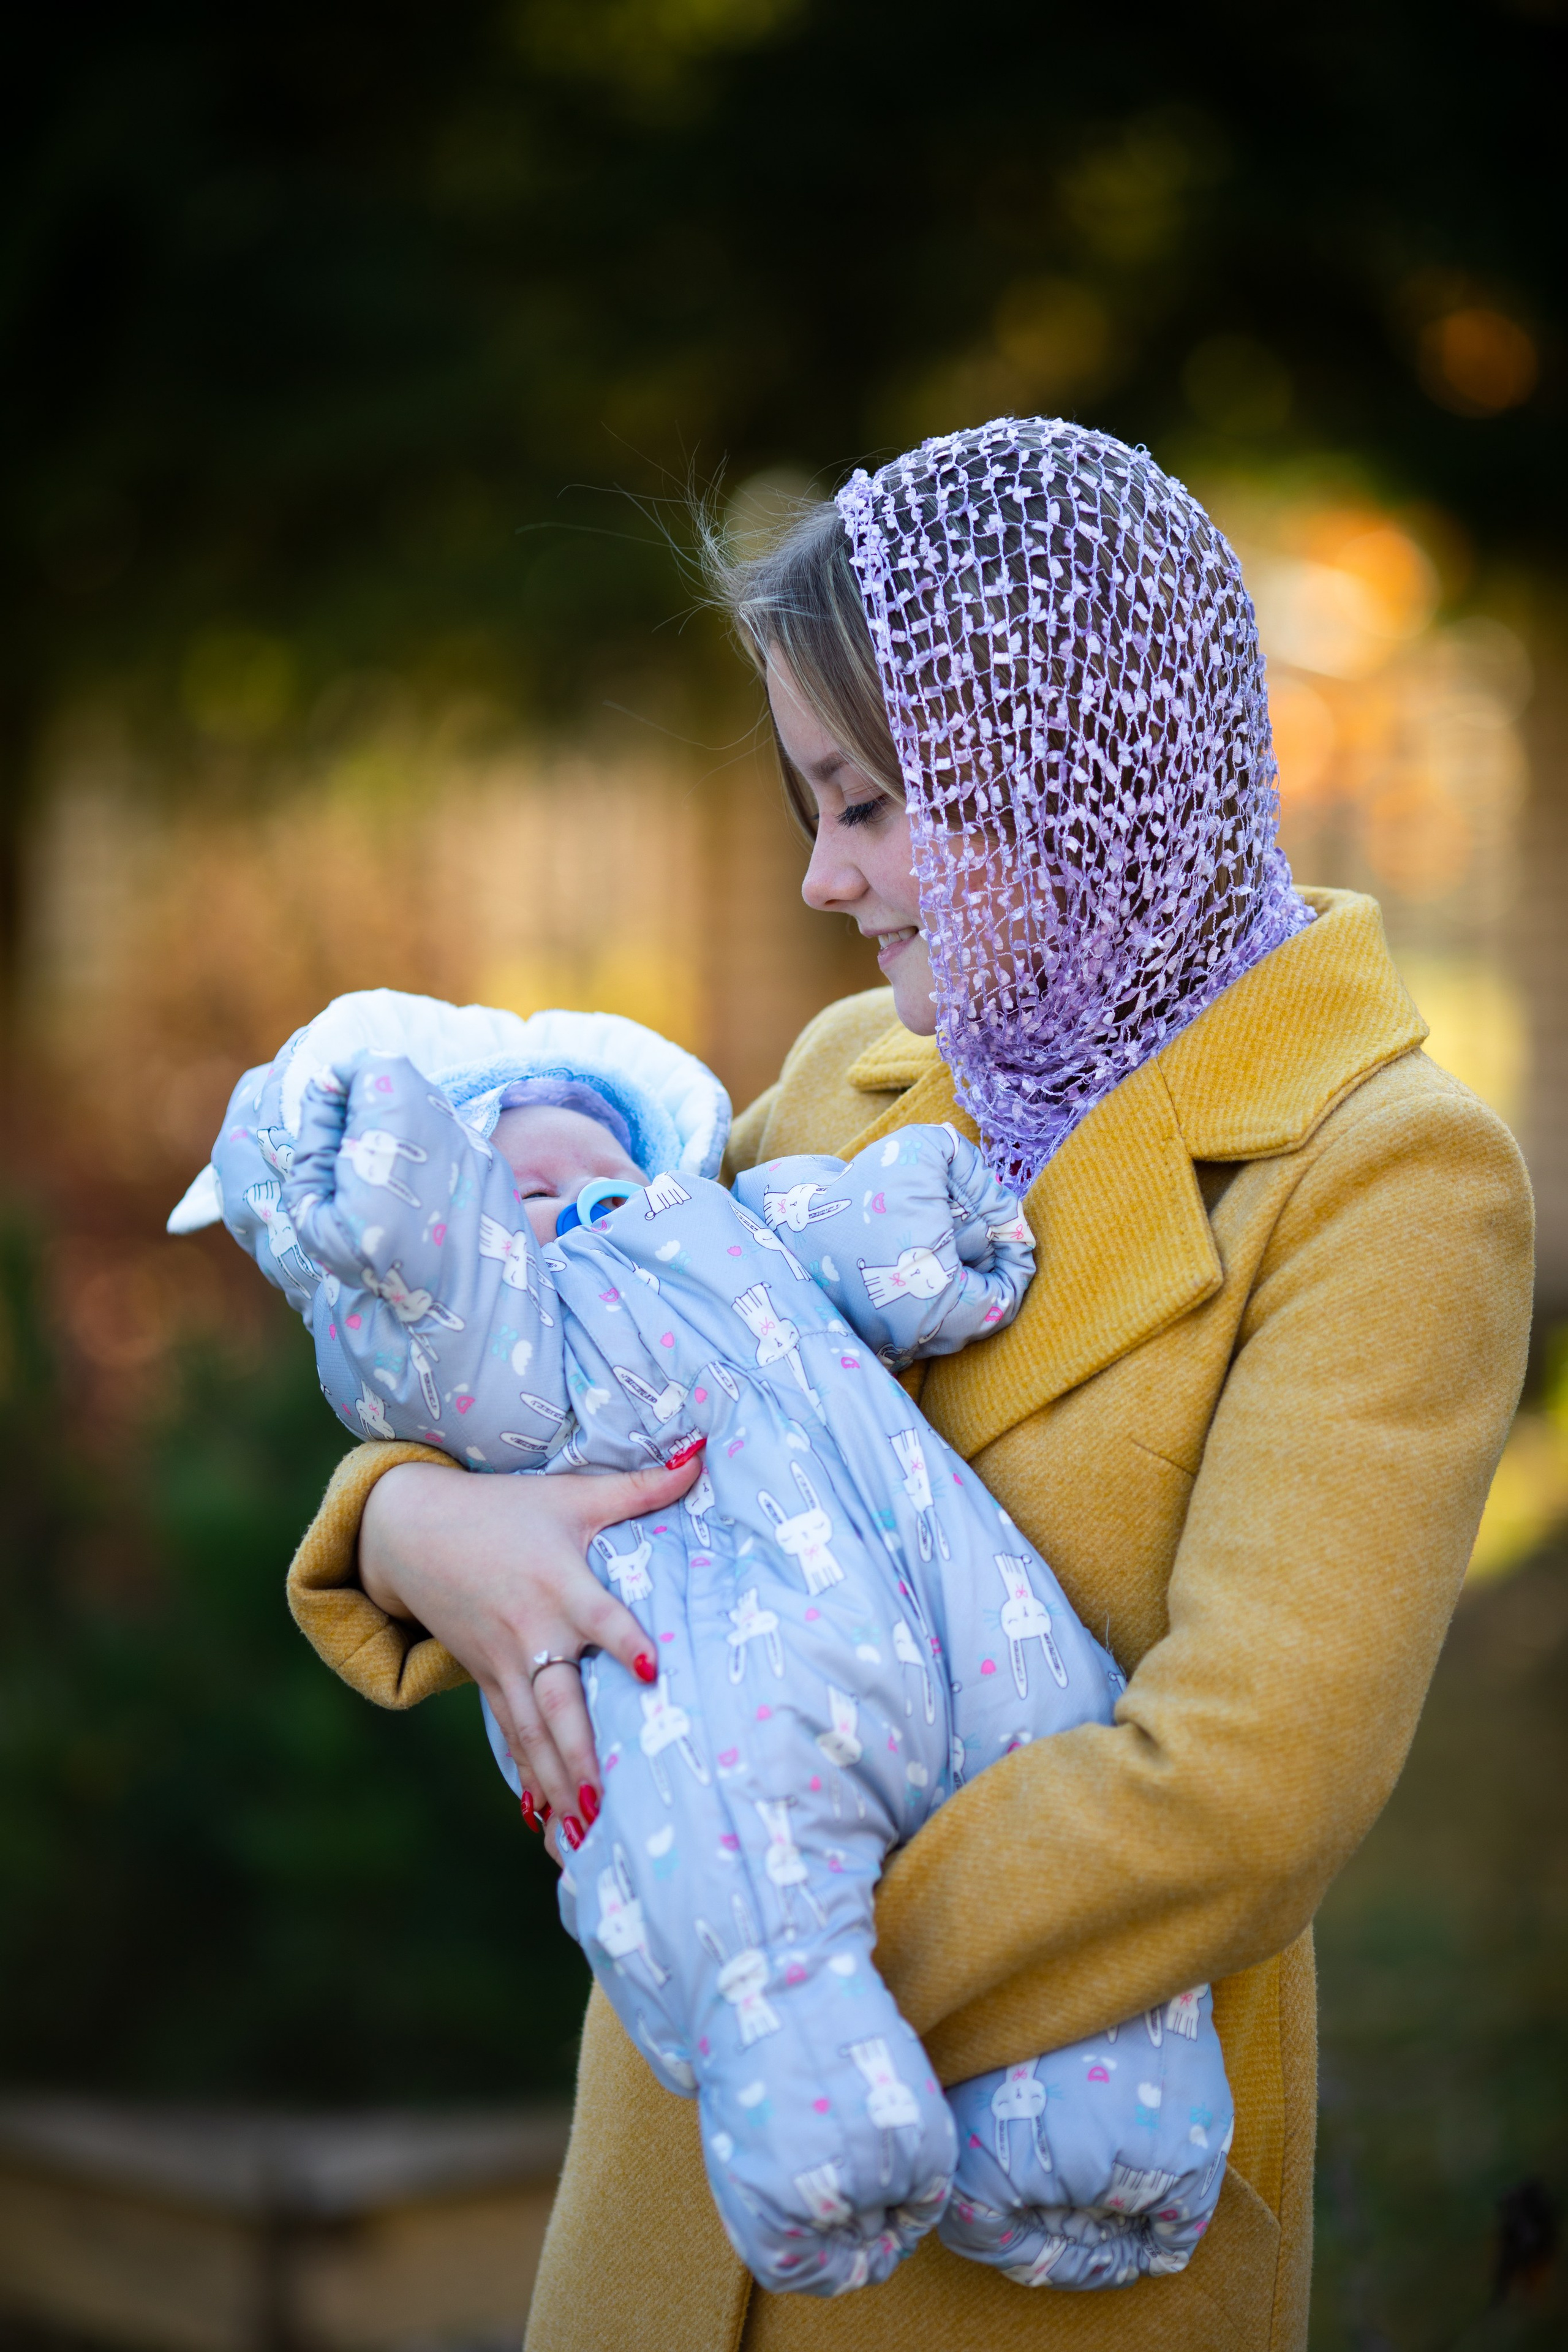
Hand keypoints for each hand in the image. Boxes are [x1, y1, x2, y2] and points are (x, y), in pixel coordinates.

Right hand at [359, 1454, 701, 1852]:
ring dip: (555, 1784)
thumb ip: (641, 1485)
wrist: (411, 1531)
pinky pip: (509, 1736)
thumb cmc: (504, 1509)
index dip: (624, 1641)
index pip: (599, 1617)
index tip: (650, 1670)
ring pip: (530, 1733)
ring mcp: (503, 1664)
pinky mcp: (486, 1680)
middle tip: (602, 1804)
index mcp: (559, 1585)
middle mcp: (531, 1633)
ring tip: (579, 1837)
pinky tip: (542, 1824)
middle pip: (556, 1702)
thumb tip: (703, 1453)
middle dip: (578, 1755)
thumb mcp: (571, 1493)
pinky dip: (528, 1779)